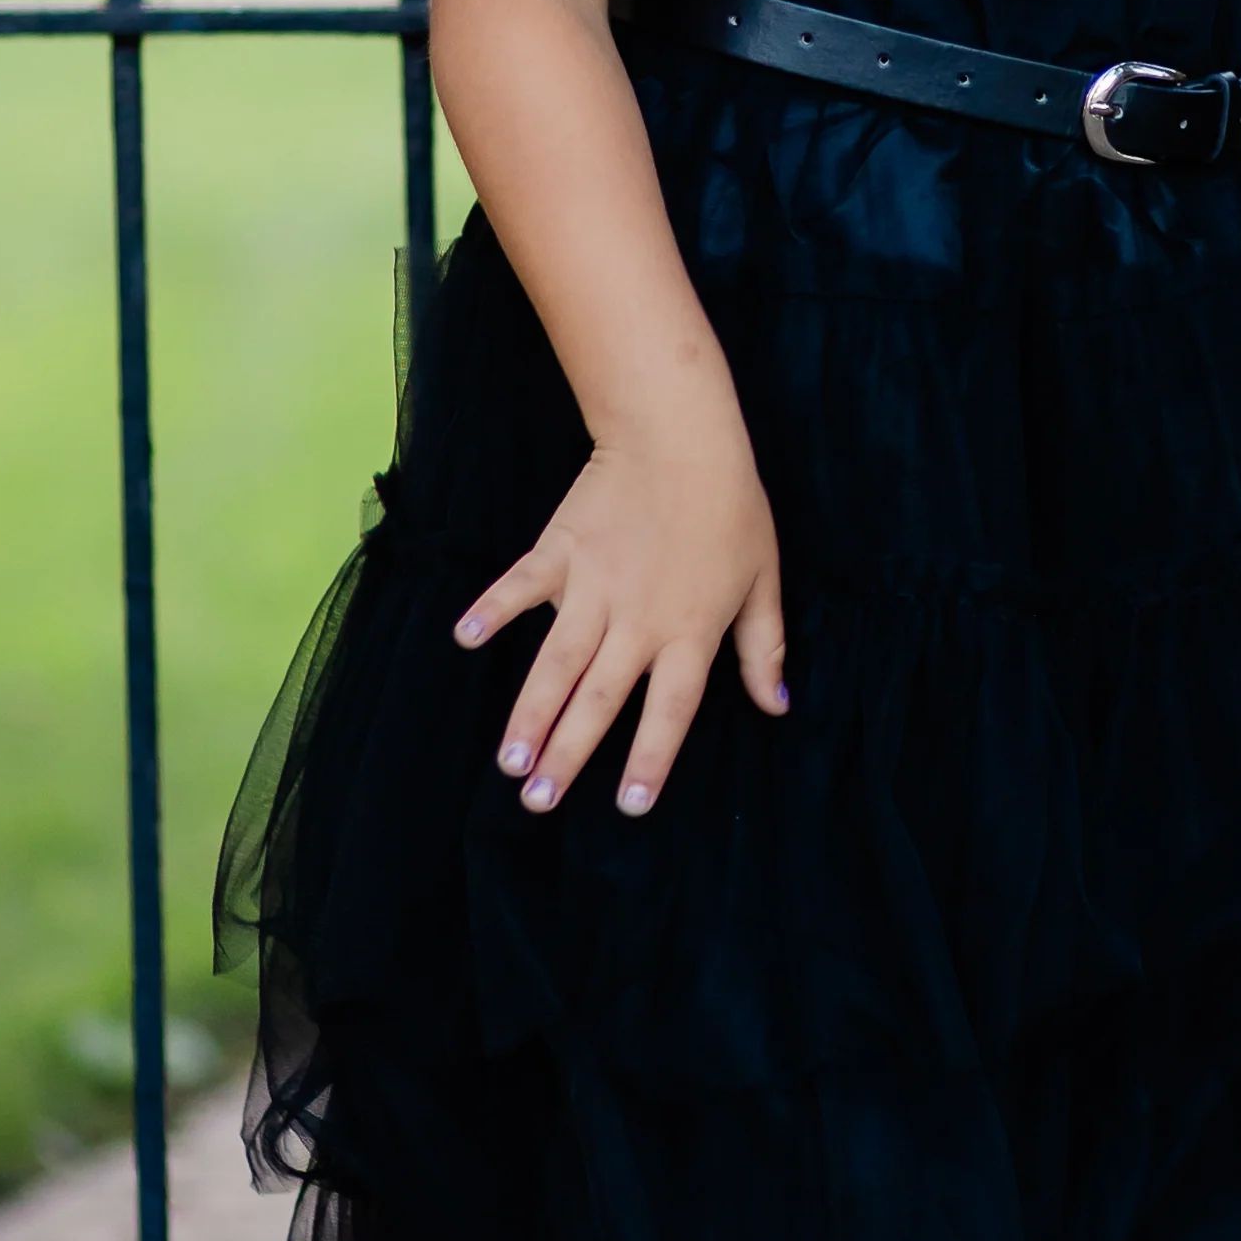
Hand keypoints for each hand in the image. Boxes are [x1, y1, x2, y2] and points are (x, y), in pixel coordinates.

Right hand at [461, 417, 786, 818]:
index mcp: (690, 632)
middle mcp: (638, 621)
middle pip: (600, 700)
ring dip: (530, 712)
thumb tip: (777, 705)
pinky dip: (492, 610)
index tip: (629, 806)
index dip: (650, 759)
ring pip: (556, 662)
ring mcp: (593, 587)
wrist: (682, 434)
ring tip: (507, 760)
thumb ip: (764, 647)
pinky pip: (520, 587)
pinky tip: (463, 638)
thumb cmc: (732, 506)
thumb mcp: (764, 579)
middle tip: (538, 801)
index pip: (670, 711)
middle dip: (568, 754)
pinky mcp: (559, 551)